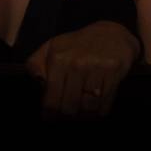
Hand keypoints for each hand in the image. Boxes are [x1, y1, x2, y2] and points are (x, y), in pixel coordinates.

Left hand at [25, 20, 140, 118]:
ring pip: (87, 108)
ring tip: (81, 112)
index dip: (50, 113)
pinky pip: (104, 104)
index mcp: (58, 58)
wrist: (111, 33)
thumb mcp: (52, 48)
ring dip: (84, 115)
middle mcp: (77, 63)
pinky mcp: (114, 72)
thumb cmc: (77, 45)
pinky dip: (100, 111)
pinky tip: (96, 106)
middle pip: (69, 106)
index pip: (51, 99)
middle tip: (67, 116)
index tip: (51, 117)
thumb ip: (36, 64)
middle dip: (67, 116)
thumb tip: (36, 82)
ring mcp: (97, 67)